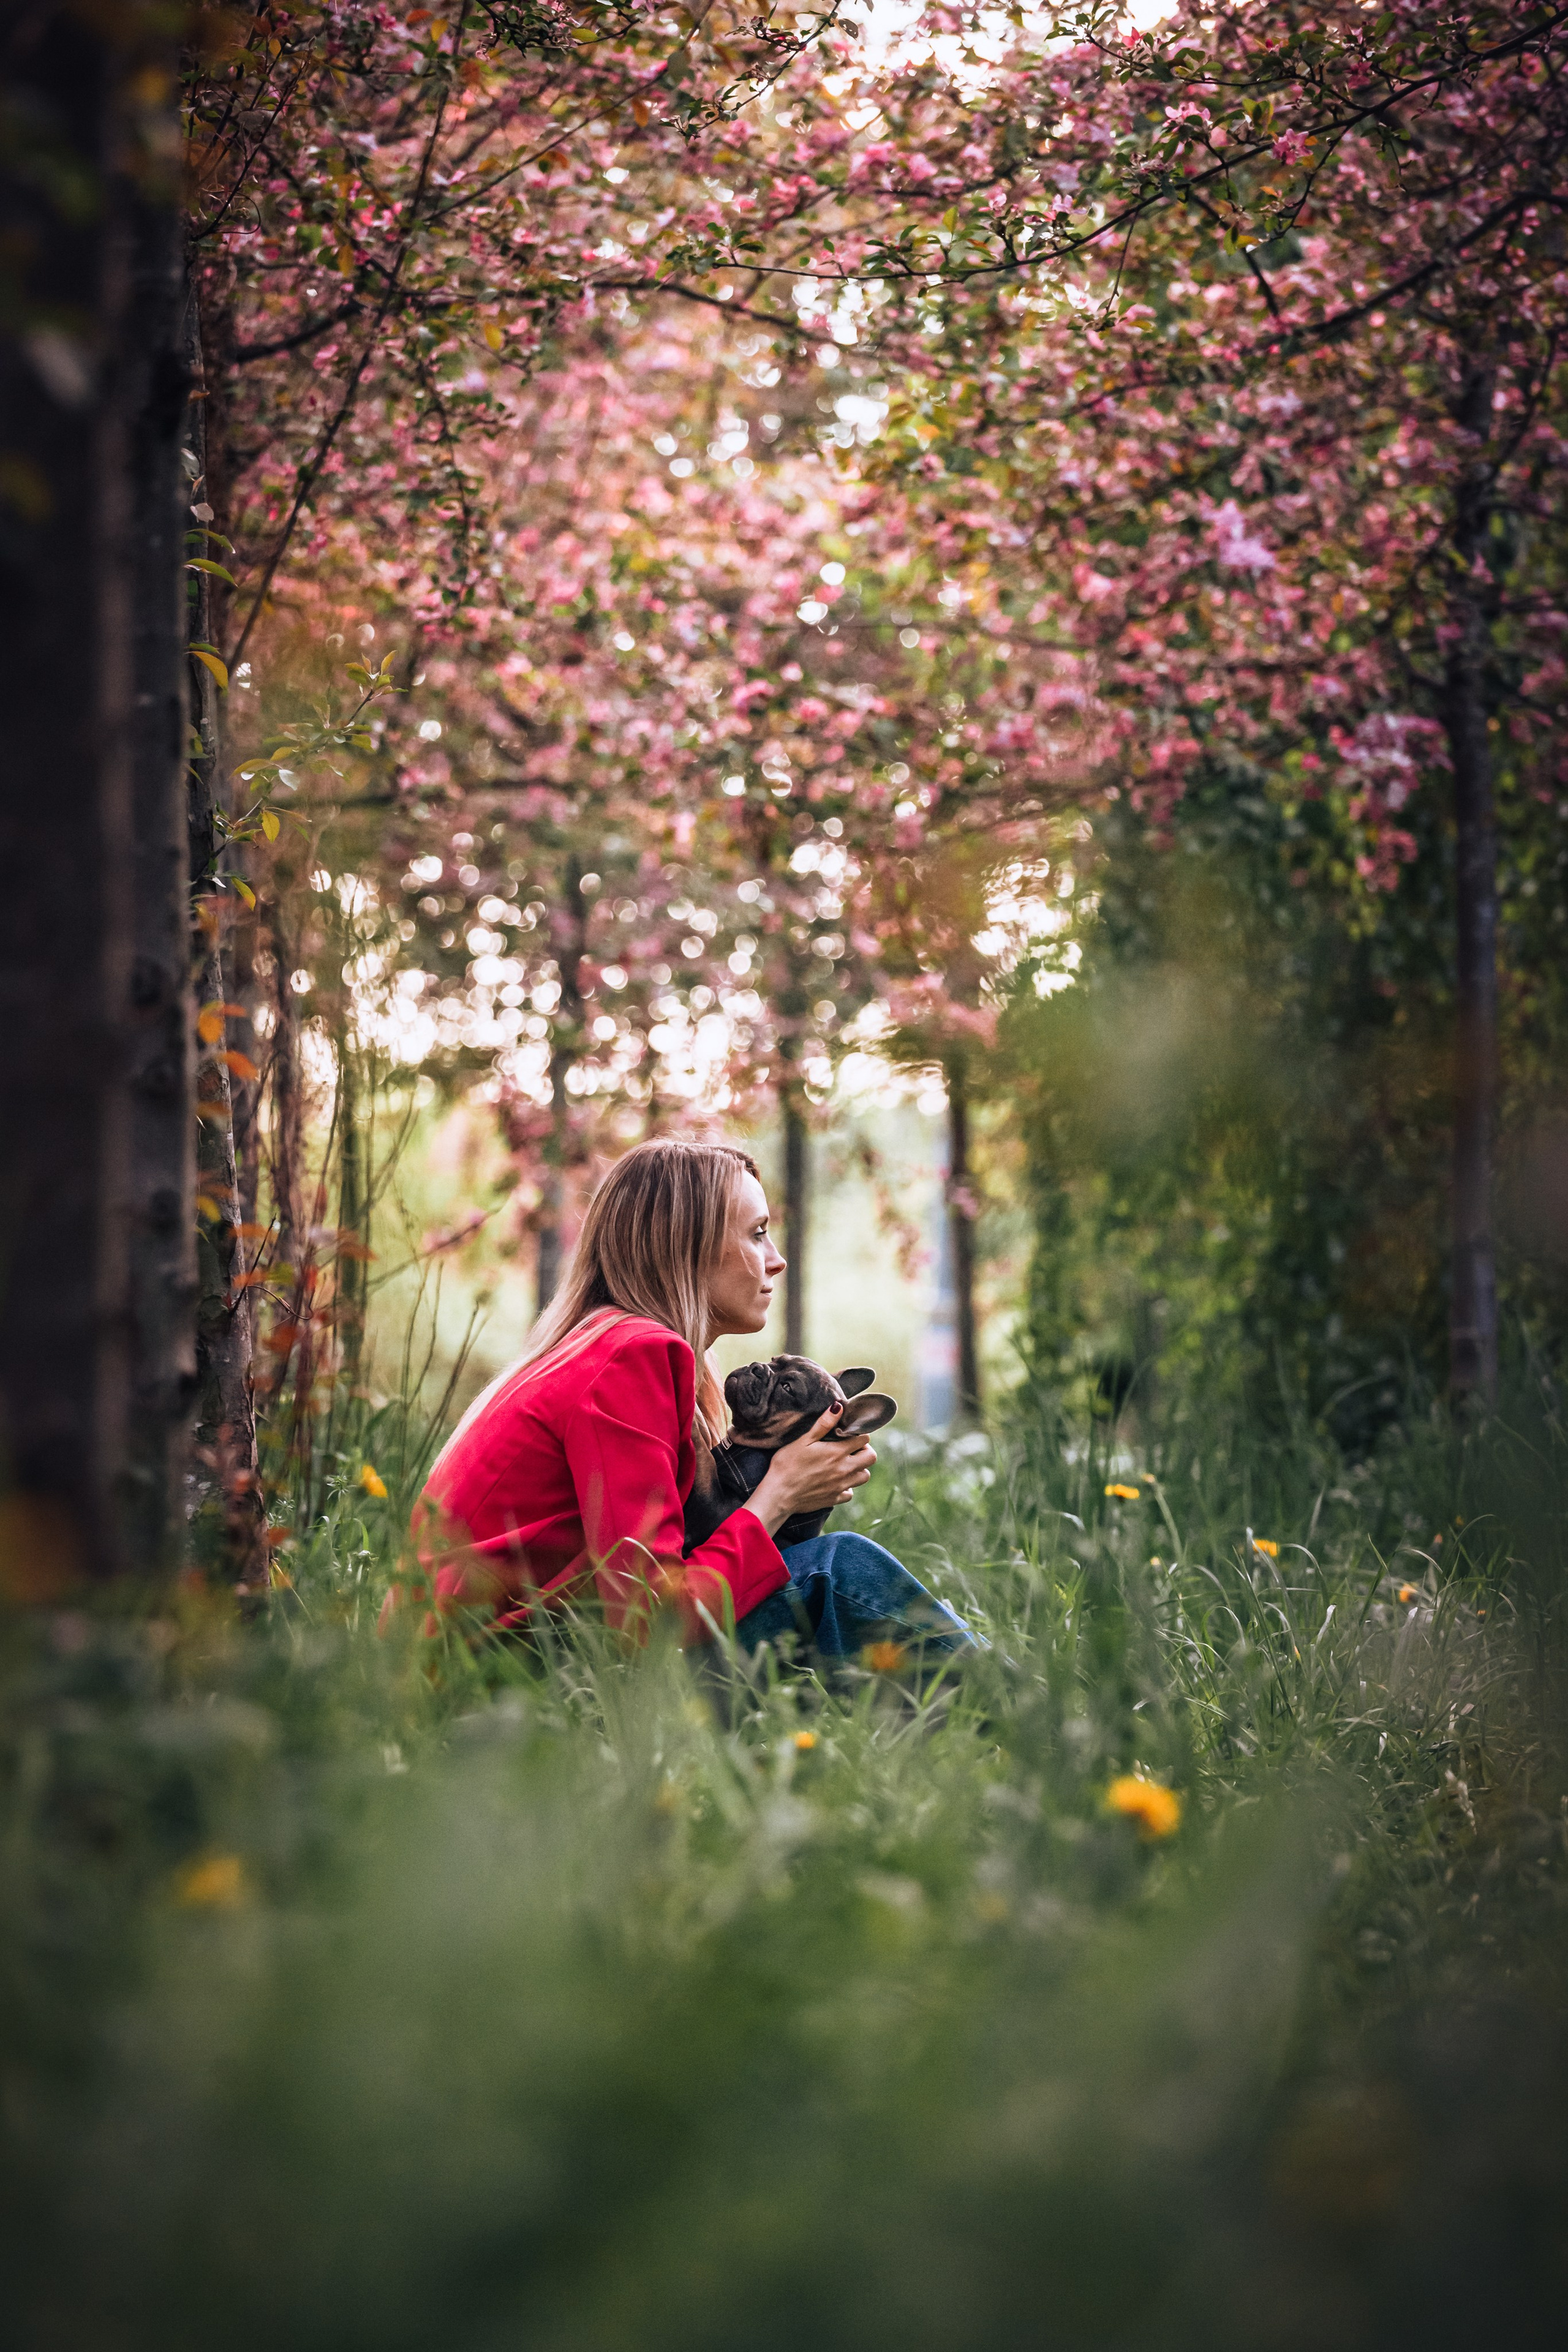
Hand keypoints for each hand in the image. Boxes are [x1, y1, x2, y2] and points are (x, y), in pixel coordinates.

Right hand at [741, 1401, 876, 1538]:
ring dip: (859, 1469)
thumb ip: (823, 1424)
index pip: (863, 1439)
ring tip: (845, 1464)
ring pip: (864, 1476)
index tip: (849, 1434)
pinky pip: (850, 1493)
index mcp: (837, 1452)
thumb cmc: (787, 1465)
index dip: (859, 1434)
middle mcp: (844, 1470)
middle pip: (871, 1458)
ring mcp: (841, 1486)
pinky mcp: (834, 1499)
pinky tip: (835, 1482)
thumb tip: (838, 1407)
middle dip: (865, 1450)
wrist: (778, 1495)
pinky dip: (846, 1487)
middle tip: (852, 1449)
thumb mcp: (803, 1441)